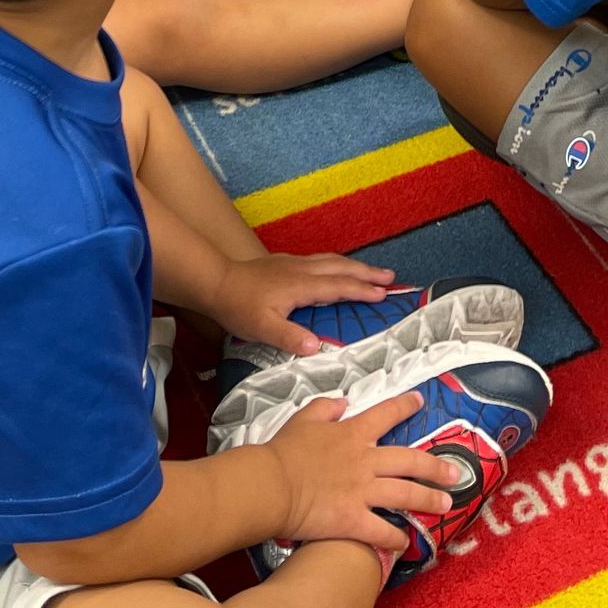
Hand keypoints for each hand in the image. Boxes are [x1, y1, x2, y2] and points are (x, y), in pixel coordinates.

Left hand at [212, 252, 396, 355]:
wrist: (216, 281)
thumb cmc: (239, 306)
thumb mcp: (262, 328)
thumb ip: (290, 337)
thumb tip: (318, 347)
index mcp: (301, 285)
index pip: (338, 287)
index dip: (362, 290)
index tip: (384, 293)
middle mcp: (302, 270)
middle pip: (341, 268)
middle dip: (367, 272)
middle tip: (390, 276)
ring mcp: (294, 263)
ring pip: (332, 260)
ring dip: (354, 265)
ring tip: (371, 270)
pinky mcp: (286, 262)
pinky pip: (321, 260)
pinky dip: (338, 263)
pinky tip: (335, 267)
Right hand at [267, 395, 464, 552]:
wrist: (272, 484)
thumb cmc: (284, 451)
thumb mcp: (304, 418)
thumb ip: (325, 407)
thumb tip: (342, 401)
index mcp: (353, 433)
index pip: (386, 414)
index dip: (405, 406)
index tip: (421, 402)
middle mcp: (365, 461)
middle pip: (410, 461)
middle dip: (435, 466)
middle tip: (455, 472)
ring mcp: (362, 492)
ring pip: (405, 495)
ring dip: (428, 500)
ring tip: (446, 505)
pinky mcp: (354, 520)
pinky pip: (382, 531)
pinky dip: (395, 539)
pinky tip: (405, 543)